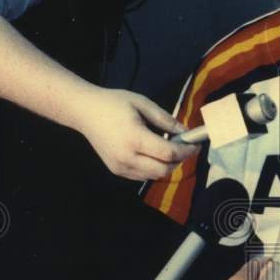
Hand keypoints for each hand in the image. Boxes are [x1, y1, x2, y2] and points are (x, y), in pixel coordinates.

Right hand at [71, 87, 196, 180]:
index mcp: (135, 138)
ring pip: (154, 175)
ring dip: (167, 165)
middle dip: (180, 160)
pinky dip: (154, 168)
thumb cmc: (113, 103)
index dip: (187, 151)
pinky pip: (143, 175)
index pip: (169, 153)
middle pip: (164, 170)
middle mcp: (127, 157)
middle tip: (186, 148)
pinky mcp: (116, 170)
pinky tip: (154, 153)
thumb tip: (186, 131)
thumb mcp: (143, 104)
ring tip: (169, 149)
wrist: (84, 112)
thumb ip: (166, 120)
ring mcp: (120, 166)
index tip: (196, 145)